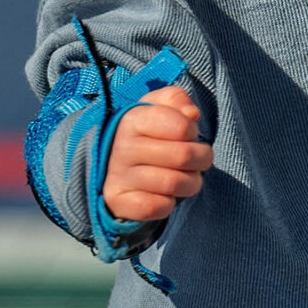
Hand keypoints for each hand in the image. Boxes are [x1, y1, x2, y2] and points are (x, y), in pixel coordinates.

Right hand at [101, 83, 210, 222]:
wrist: (107, 164)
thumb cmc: (143, 134)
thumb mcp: (156, 107)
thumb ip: (175, 99)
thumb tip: (192, 114)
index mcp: (132, 119)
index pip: (181, 126)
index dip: (193, 132)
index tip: (188, 135)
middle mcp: (122, 147)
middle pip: (184, 156)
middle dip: (201, 160)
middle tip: (196, 160)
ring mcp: (118, 175)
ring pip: (175, 183)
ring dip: (190, 183)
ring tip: (184, 177)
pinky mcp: (118, 201)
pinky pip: (159, 207)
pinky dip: (169, 203)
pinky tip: (163, 194)